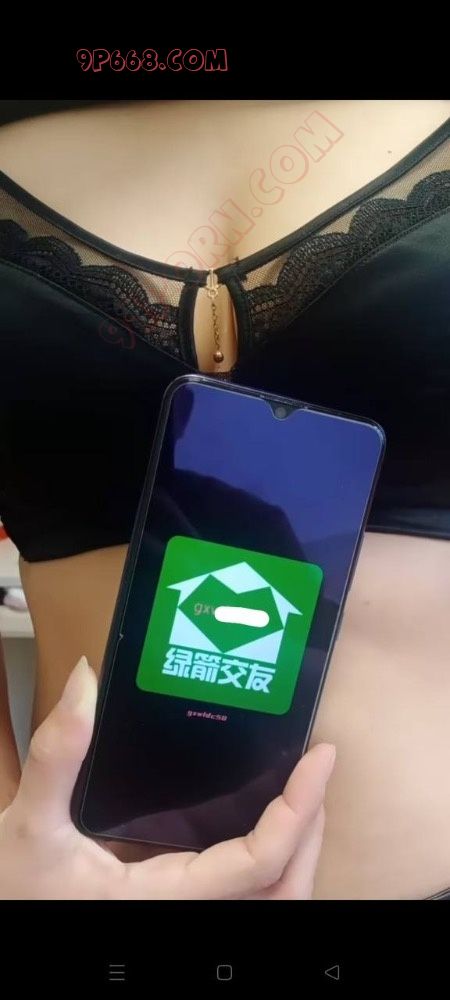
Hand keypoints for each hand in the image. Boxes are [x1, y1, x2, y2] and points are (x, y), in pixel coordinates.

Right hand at [0, 657, 334, 898]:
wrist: (7, 918)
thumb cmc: (17, 894)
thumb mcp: (29, 827)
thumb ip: (58, 757)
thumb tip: (86, 682)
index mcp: (164, 900)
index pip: (258, 863)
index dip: (299, 811)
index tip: (321, 757)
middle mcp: (187, 915)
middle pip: (284, 893)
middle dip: (312, 834)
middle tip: (317, 772)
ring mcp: (185, 915)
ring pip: (270, 902)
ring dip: (298, 853)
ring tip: (301, 796)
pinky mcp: (177, 907)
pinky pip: (244, 897)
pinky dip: (269, 864)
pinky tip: (259, 825)